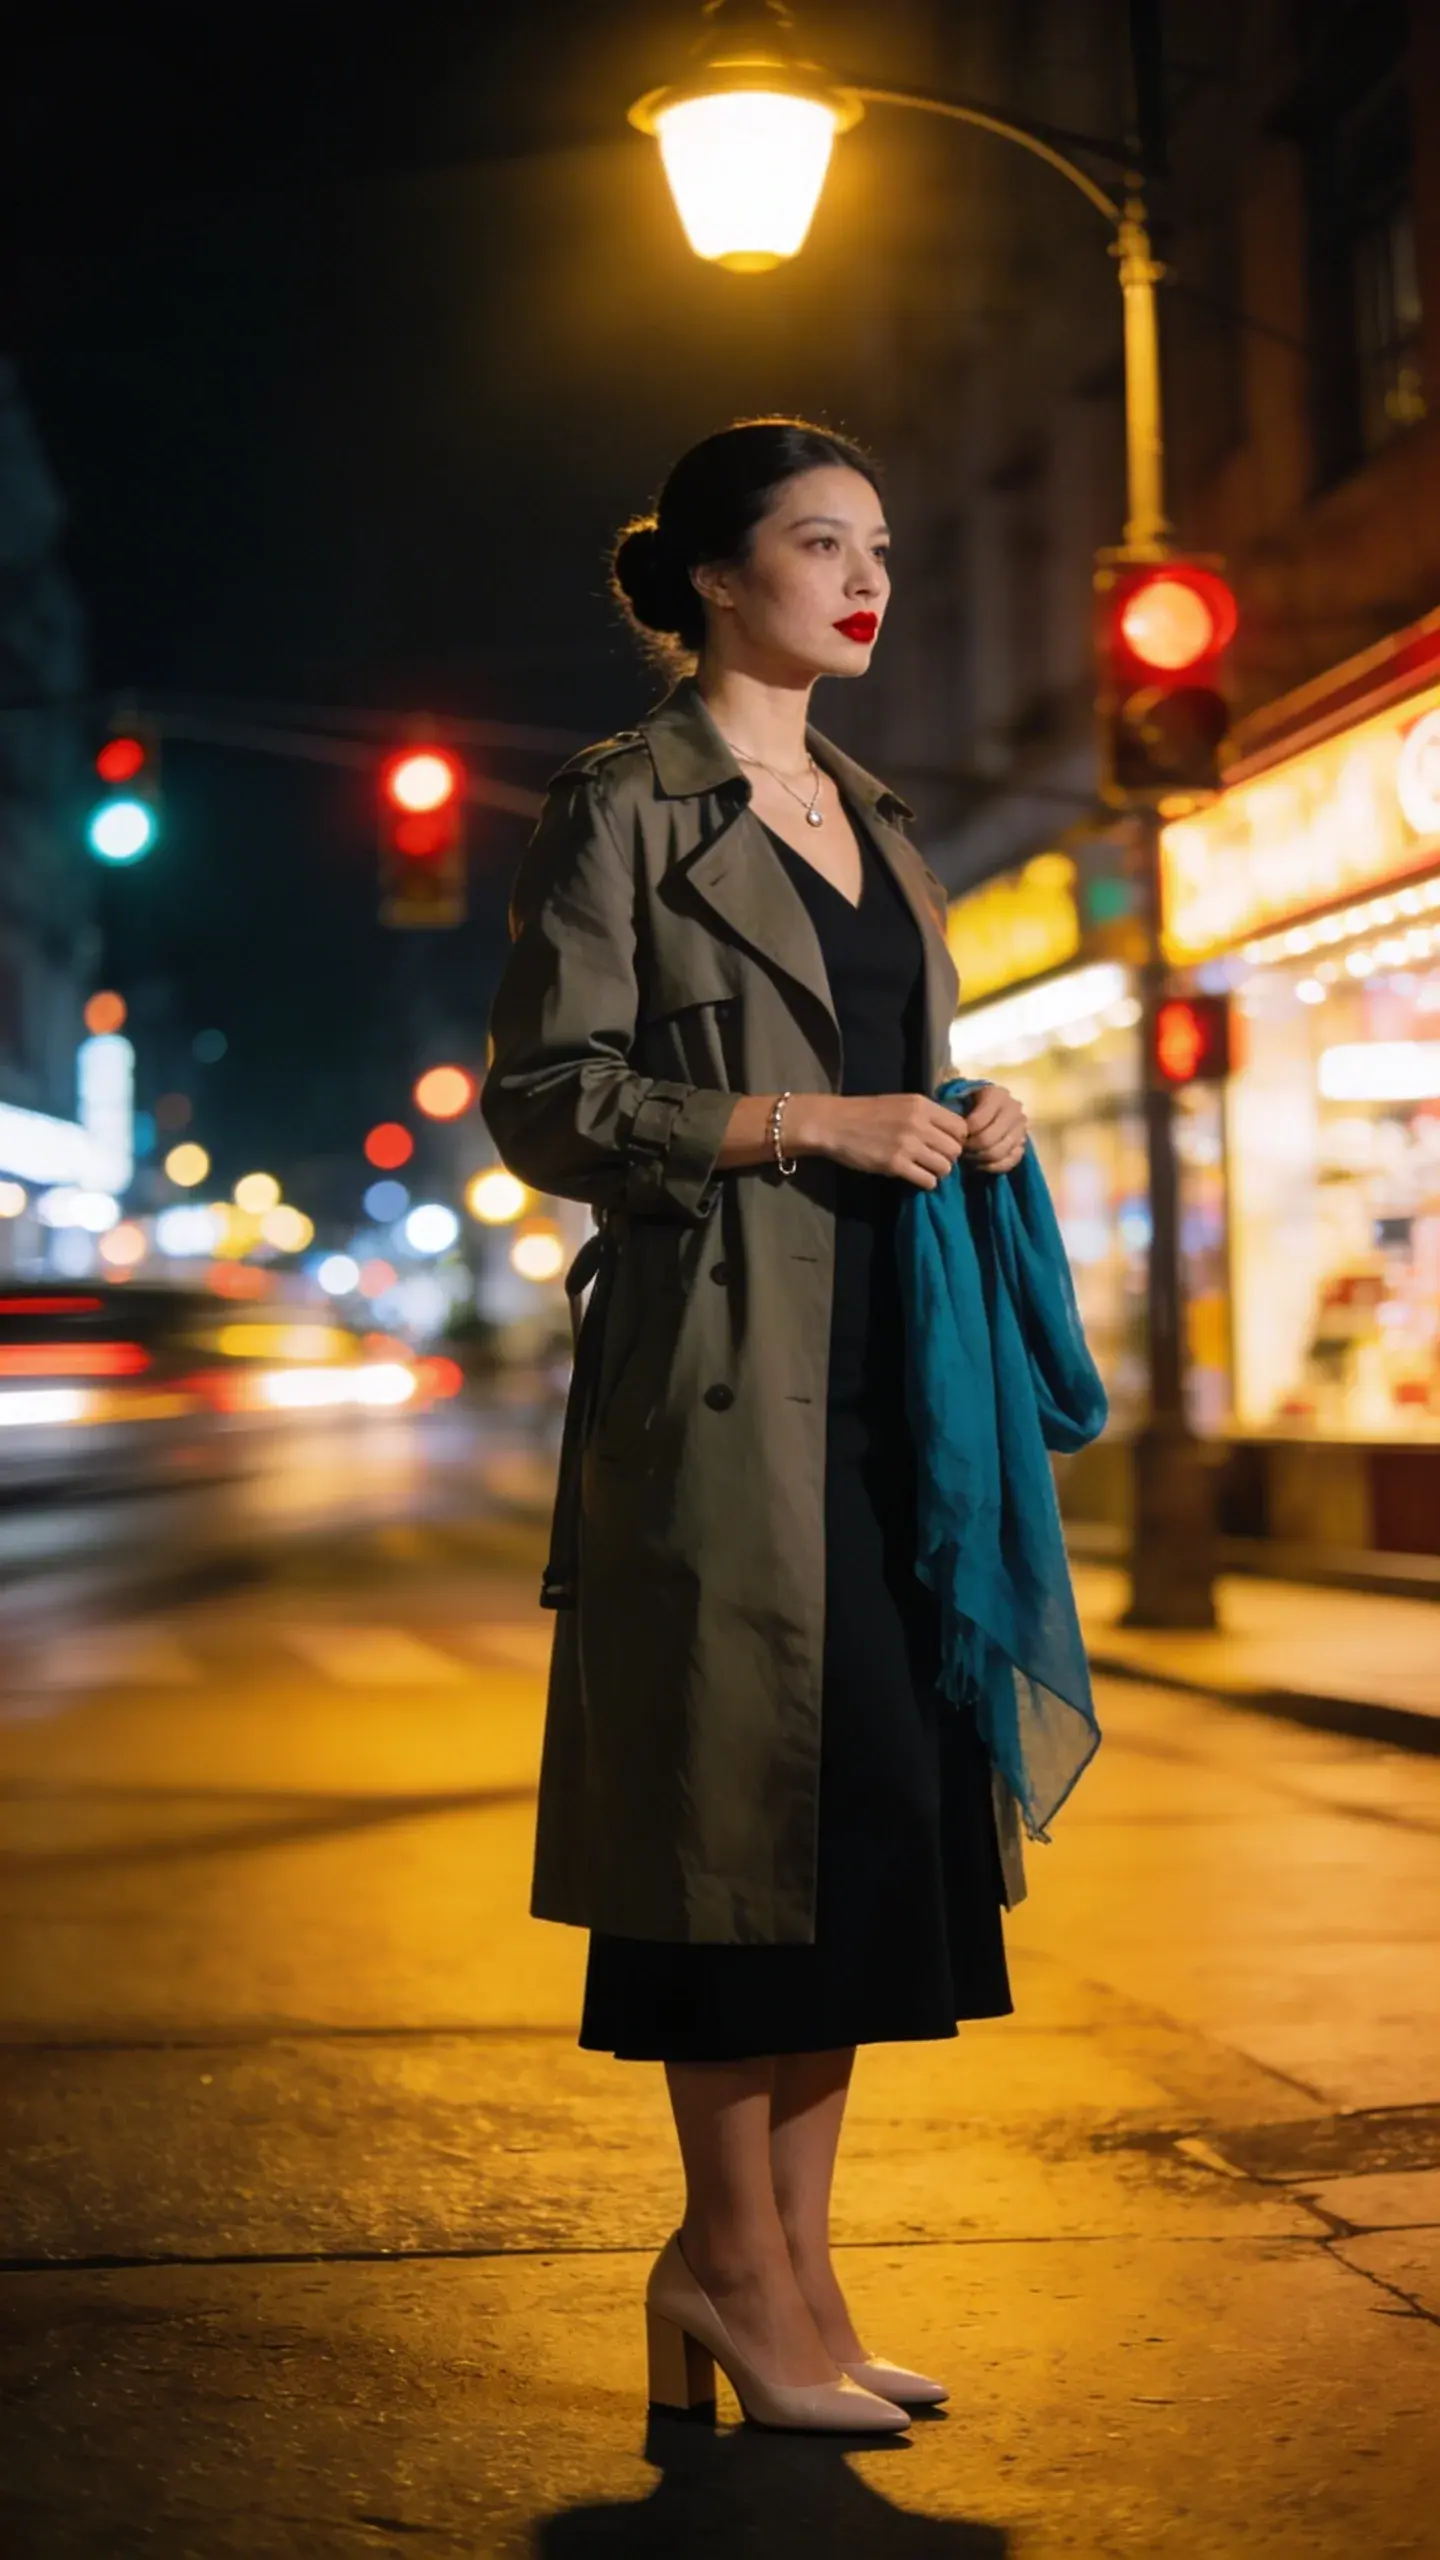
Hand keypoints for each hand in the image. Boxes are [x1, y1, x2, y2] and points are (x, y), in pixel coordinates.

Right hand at [789, 1092, 969, 1190]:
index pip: (960, 1127)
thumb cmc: (867, 1113)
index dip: (957, 1139)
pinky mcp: (895, 1164)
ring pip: (944, 1167)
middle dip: (949, 1157)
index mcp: (922, 1105)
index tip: (945, 1144)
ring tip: (926, 1169)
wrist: (835, 1124)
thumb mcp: (901, 1103)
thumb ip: (925, 1114)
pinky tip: (917, 1177)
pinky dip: (926, 1182)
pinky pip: (927, 1180)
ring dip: (938, 1172)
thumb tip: (950, 1132)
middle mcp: (919, 1123)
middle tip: (935, 1159)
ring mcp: (908, 1145)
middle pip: (955, 1149)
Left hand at [961, 1080, 1027, 1173]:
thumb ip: (955, 1113)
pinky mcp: (1023, 1145)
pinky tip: (979, 1163)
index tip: (954, 1136)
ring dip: (979, 1159)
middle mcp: (1014, 1109)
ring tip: (967, 1156)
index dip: (963, 1134)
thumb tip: (953, 1136)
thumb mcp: (960, 1100)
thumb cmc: (969, 1104)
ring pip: (998, 1153)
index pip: (977, 1122)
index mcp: (997, 1095)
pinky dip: (991, 1167)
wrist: (987, 1108)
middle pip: (988, 1139)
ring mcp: (1021, 1128)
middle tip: (960, 1150)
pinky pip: (1008, 1163)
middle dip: (970, 1148)